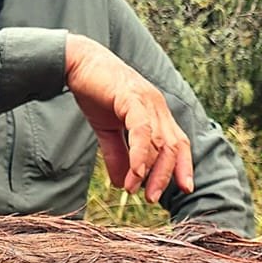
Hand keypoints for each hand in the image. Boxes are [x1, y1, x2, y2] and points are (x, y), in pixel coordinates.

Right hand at [64, 34, 194, 203]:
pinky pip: (142, 130)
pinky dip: (141, 154)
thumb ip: (116, 155)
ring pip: (159, 141)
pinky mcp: (131, 97)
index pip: (178, 142)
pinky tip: (135, 172)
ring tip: (138, 191)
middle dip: (166, 175)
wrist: (76, 63)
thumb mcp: (106, 130)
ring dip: (151, 170)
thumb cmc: (93, 91)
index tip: (185, 188)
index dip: (183, 165)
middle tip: (152, 199)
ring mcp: (147, 101)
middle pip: (173, 146)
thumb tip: (122, 184)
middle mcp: (157, 106)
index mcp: (155, 112)